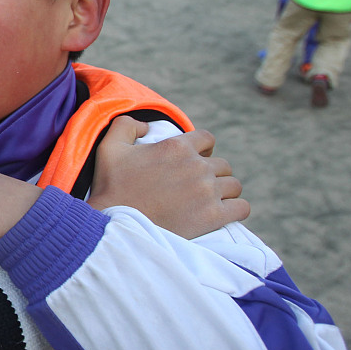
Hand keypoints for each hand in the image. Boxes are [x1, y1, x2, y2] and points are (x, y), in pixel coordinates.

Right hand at [87, 116, 248, 238]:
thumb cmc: (111, 187)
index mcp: (177, 147)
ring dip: (224, 192)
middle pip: (223, 165)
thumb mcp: (109, 147)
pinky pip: (241, 208)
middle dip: (212, 173)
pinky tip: (223, 214)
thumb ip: (127, 125)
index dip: (203, 148)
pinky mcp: (213, 216)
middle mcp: (197, 166)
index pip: (207, 139)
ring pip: (234, 185)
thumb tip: (147, 127)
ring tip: (208, 201)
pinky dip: (235, 210)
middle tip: (196, 186)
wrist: (114, 224)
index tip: (194, 160)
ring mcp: (207, 192)